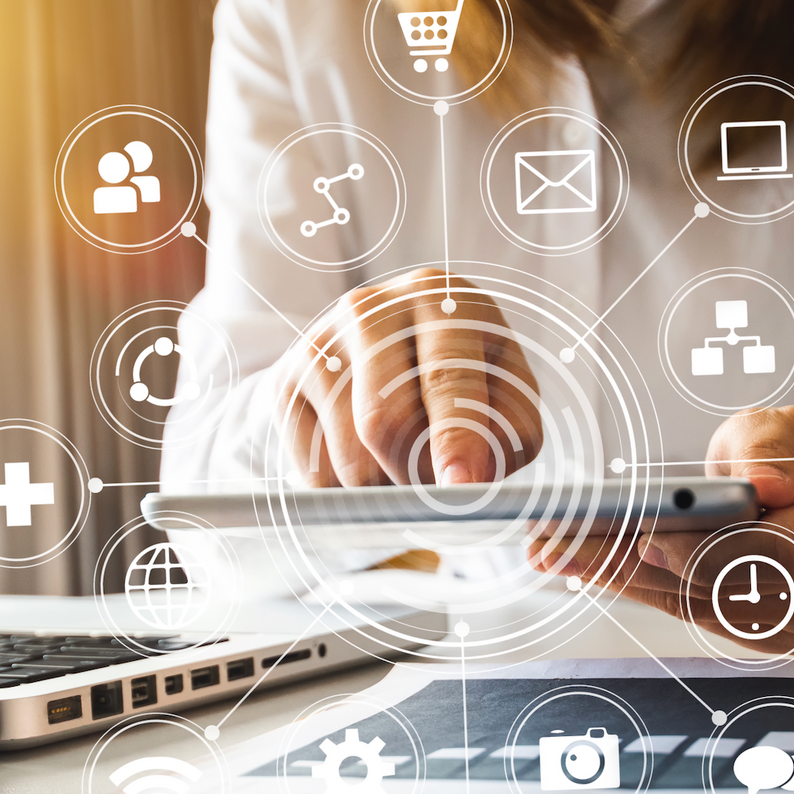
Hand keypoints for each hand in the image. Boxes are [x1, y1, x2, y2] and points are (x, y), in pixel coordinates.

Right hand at [275, 268, 542, 487]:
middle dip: (419, 476)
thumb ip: (509, 432)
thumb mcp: (506, 388)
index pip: (445, 377)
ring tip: (407, 468)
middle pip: (386, 423)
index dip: (455, 438)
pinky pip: (316, 474)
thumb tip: (468, 480)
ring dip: (388, 490)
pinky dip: (351, 492)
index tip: (460, 486)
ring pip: (351, 460)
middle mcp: (370, 311)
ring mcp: (318, 346)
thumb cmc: (465, 371)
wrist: (386, 344)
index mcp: (439, 301)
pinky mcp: (284, 385)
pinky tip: (369, 461)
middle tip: (440, 488)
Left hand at [526, 406, 793, 651]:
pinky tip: (596, 571)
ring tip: (560, 554)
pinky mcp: (784, 636)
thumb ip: (768, 446)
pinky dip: (650, 594)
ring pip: (711, 609)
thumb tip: (766, 485)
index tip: (644, 536)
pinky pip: (708, 618)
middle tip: (566, 547)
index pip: (779, 549)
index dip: (709, 550)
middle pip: (732, 587)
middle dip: (642, 568)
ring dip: (629, 584)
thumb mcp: (787, 424)